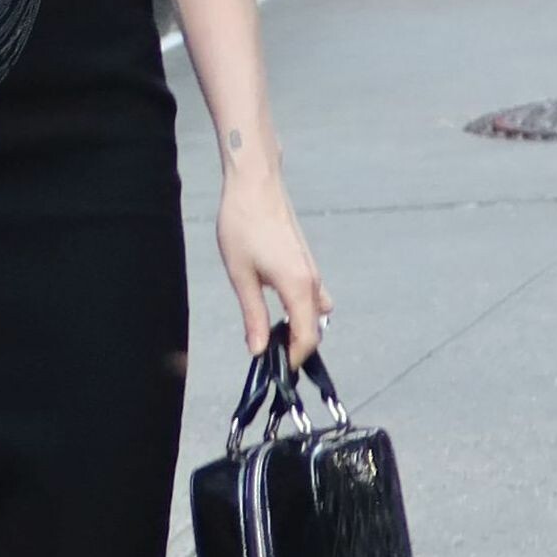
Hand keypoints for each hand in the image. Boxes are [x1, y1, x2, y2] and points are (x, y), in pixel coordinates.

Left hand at [216, 168, 333, 366]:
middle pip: (314, 328)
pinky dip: (301, 309)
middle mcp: (313, 281)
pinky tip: (275, 305)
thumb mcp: (241, 276)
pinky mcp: (305, 259)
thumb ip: (253, 315)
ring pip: (316, 311)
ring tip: (271, 332)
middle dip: (297, 346)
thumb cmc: (243, 226)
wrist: (255, 184)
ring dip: (300, 326)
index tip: (277, 371)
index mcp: (299, 288)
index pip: (307, 338)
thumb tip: (258, 350)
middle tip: (269, 354)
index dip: (295, 360)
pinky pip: (312, 295)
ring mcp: (312, 269)